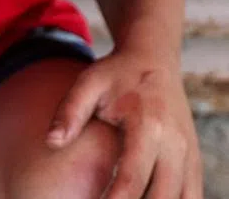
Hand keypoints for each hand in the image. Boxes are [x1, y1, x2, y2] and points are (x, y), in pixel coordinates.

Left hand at [48, 52, 201, 198]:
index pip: (133, 175)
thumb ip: (69, 112)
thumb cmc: (115, 74)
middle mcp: (175, 143)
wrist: (153, 59)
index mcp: (148, 125)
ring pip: (183, 197)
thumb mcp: (87, 84)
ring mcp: (189, 152)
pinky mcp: (193, 158)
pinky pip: (193, 193)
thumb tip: (51, 142)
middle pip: (162, 194)